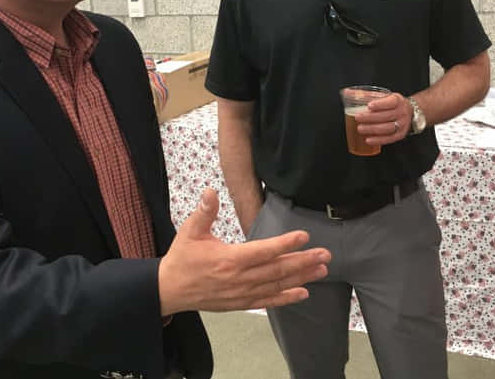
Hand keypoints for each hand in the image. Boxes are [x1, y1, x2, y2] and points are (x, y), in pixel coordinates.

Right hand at [158, 188, 330, 315]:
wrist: (169, 290)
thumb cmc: (182, 258)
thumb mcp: (189, 231)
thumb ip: (204, 212)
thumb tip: (210, 191)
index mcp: (229, 259)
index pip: (263, 251)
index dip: (285, 243)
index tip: (304, 236)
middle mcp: (239, 278)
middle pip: (277, 269)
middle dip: (303, 261)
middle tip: (325, 254)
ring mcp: (241, 293)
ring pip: (276, 285)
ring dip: (301, 278)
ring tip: (321, 270)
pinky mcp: (240, 303)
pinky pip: (267, 301)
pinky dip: (286, 298)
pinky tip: (303, 292)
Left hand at [357, 92, 410, 145]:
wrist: (409, 112)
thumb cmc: (391, 103)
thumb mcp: (382, 95)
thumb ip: (365, 94)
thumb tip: (346, 92)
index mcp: (398, 100)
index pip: (390, 102)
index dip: (380, 104)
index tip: (369, 105)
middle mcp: (402, 112)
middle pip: (386, 116)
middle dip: (371, 118)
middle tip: (358, 117)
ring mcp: (402, 125)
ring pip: (387, 128)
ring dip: (372, 129)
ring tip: (360, 128)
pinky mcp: (400, 135)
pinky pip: (389, 139)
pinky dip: (378, 140)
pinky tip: (368, 140)